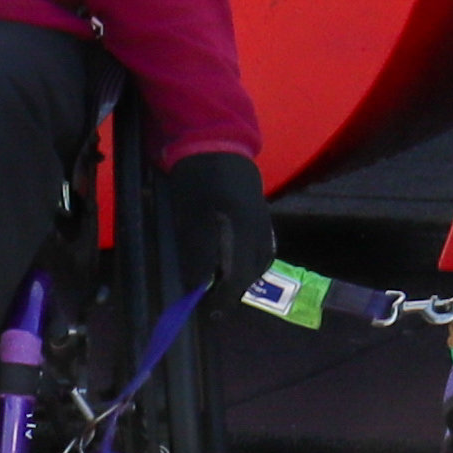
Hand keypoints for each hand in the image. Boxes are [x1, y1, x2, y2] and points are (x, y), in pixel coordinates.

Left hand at [159, 147, 272, 301]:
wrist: (216, 137)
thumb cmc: (197, 176)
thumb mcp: (191, 214)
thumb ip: (197, 251)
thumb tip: (199, 286)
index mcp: (243, 229)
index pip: (238, 276)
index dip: (223, 299)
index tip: (210, 314)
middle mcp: (259, 228)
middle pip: (254, 270)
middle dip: (235, 291)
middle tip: (215, 304)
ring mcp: (262, 217)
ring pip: (260, 258)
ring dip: (244, 277)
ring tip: (224, 286)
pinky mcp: (258, 209)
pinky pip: (261, 244)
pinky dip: (249, 260)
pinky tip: (234, 259)